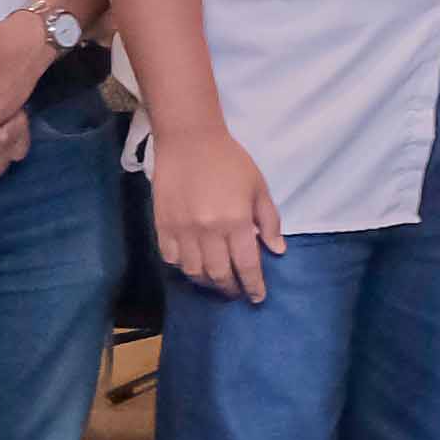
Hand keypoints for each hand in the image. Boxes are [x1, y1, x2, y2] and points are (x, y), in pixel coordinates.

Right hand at [149, 128, 281, 298]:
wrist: (189, 141)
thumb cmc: (230, 162)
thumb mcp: (258, 187)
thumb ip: (269, 221)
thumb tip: (277, 250)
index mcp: (236, 221)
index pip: (247, 265)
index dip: (253, 286)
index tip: (258, 297)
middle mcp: (208, 231)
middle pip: (219, 274)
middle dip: (231, 289)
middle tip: (237, 292)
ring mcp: (182, 230)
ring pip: (194, 271)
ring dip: (207, 282)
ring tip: (217, 282)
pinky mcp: (162, 226)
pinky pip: (171, 258)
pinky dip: (183, 267)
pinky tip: (193, 265)